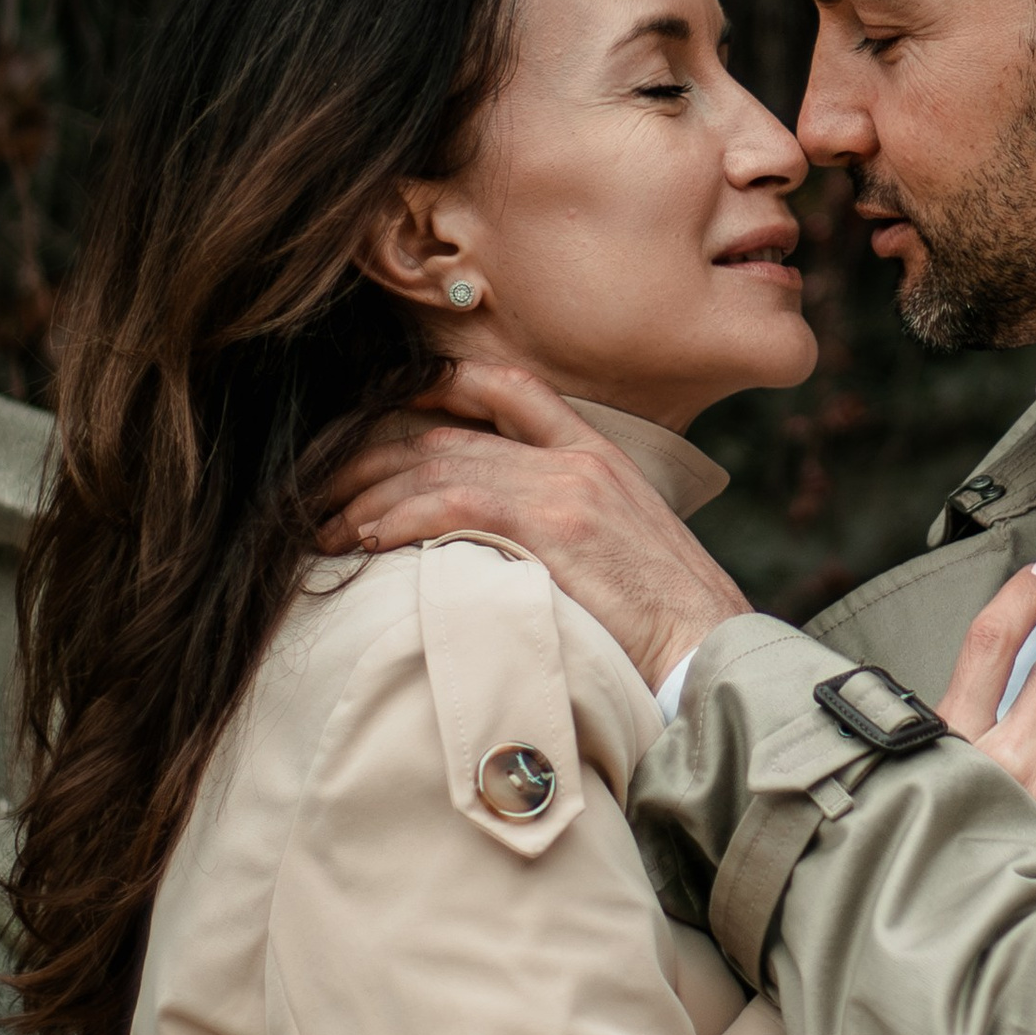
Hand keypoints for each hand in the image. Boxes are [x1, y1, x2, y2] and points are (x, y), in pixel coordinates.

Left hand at [318, 361, 748, 691]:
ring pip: (441, 464)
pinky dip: (400, 517)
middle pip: (451, 433)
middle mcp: (581, 458)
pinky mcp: (556, 525)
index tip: (386, 405)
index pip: (511, 388)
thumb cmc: (672, 623)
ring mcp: (569, 486)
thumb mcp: (624, 553)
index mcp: (600, 455)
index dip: (441, 384)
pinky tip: (367, 539)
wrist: (715, 650)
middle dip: (372, 457)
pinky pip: (455, 502)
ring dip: (369, 495)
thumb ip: (569, 528)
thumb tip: (502, 546)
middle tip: (320, 491)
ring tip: (324, 527)